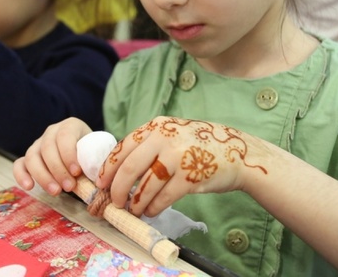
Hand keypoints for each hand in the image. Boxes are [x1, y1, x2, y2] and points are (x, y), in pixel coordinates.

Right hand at [12, 117, 92, 195]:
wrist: (85, 156)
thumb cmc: (93, 156)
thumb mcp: (98, 155)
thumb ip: (97, 163)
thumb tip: (99, 179)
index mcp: (71, 126)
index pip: (65, 136)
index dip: (69, 154)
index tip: (77, 172)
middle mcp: (52, 132)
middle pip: (47, 147)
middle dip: (58, 169)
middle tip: (69, 187)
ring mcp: (38, 144)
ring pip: (32, 156)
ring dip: (43, 176)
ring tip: (55, 191)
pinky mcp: (29, 158)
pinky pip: (19, 164)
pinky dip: (21, 175)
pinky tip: (29, 187)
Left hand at [95, 116, 270, 217]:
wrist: (236, 152)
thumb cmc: (198, 146)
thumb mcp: (172, 134)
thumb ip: (149, 146)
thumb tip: (118, 171)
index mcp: (156, 126)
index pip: (123, 147)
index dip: (108, 168)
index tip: (101, 184)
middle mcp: (165, 138)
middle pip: (129, 168)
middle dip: (117, 189)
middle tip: (114, 202)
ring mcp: (178, 156)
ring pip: (145, 186)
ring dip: (136, 203)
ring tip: (134, 210)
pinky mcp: (190, 176)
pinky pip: (163, 197)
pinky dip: (153, 207)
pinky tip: (151, 211)